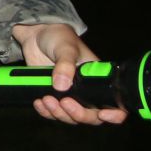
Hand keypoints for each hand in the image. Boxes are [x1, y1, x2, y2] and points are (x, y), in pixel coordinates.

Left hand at [13, 23, 127, 125]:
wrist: (36, 33)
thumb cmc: (59, 37)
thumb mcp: (66, 48)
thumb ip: (65, 65)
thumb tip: (61, 86)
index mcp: (99, 80)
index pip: (115, 104)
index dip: (113, 114)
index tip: (102, 114)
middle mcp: (87, 91)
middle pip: (91, 116)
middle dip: (79, 114)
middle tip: (65, 103)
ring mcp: (69, 95)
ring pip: (70, 117)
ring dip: (59, 114)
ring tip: (46, 100)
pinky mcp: (52, 95)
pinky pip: (52, 112)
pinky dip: (46, 112)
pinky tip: (39, 103)